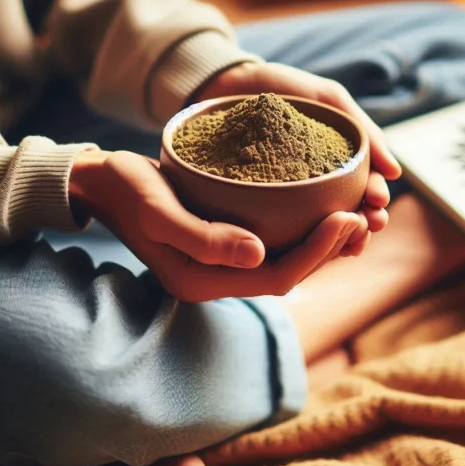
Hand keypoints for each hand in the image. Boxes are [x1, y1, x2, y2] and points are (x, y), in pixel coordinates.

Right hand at [70, 151, 365, 302]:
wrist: (100, 183)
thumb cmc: (127, 191)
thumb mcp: (159, 210)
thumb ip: (204, 238)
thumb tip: (259, 254)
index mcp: (204, 282)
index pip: (278, 277)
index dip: (318, 253)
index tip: (347, 218)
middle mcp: (218, 280)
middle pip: (290, 274)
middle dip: (331, 250)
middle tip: (363, 216)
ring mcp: (221, 265)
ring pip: (285, 261)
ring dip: (322, 244)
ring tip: (355, 215)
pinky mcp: (224, 244)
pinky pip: (274, 245)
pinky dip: (301, 231)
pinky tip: (320, 208)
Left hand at [199, 62, 401, 255]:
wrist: (226, 82)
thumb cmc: (281, 88)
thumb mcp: (327, 100)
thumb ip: (362, 129)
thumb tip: (397, 172)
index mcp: (336, 163)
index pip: (365, 188)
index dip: (375, 199)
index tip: (377, 202)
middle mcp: (316, 184)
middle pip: (347, 212)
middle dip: (363, 223)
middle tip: (368, 226)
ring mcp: (288, 197)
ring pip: (319, 226)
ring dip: (339, 238)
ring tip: (348, 244)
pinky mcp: (259, 204)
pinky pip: (281, 228)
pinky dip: (299, 241)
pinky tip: (307, 248)